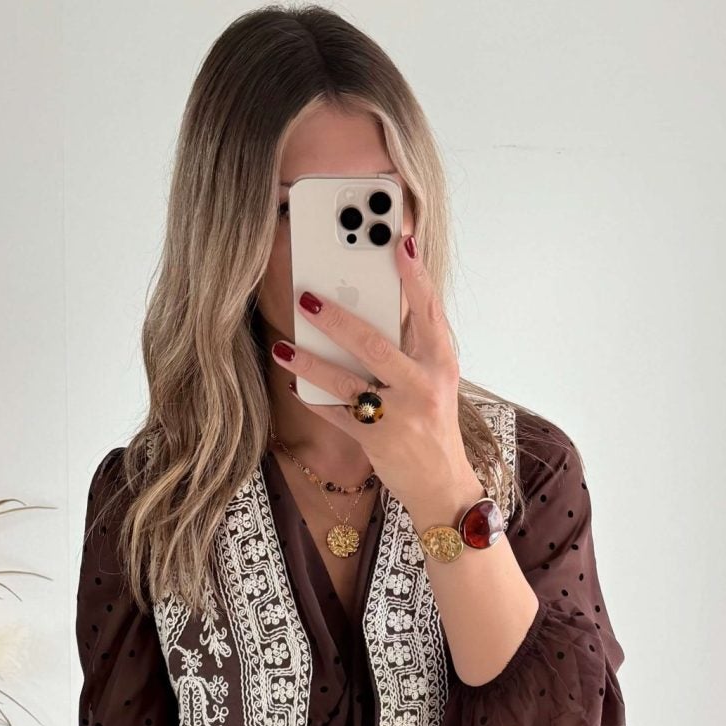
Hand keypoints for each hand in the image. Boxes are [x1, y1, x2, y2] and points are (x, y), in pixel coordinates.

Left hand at [270, 236, 476, 514]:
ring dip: (311, 364)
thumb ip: (412, 342)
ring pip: (347, 383)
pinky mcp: (377, 441)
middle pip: (375, 345)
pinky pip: (337, 415)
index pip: (428, 310)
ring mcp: (400, 416)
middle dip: (338, 320)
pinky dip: (312, 400)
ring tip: (284, 346)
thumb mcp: (433, 377)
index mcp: (440, 362)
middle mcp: (422, 386)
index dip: (414, 275)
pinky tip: (293, 385)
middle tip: (307, 298)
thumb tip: (373, 300)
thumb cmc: (431, 421)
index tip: (399, 241)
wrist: (441, 484)